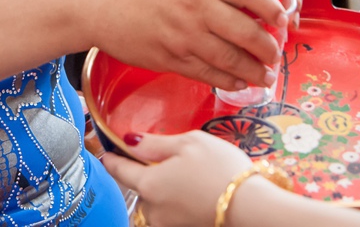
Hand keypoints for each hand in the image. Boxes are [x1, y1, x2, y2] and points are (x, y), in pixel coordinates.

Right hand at [86, 0, 290, 91]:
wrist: (94, 5)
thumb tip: (243, 4)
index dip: (273, 6)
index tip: (284, 16)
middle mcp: (194, 9)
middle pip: (247, 32)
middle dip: (268, 47)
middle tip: (276, 54)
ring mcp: (183, 38)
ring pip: (231, 60)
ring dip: (254, 71)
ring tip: (266, 75)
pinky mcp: (170, 60)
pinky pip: (208, 75)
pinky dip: (229, 81)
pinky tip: (239, 83)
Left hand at [103, 131, 251, 226]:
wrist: (253, 209)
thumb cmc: (222, 171)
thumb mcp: (189, 143)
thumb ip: (154, 142)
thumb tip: (129, 140)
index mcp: (148, 183)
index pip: (119, 169)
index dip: (112, 159)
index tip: (107, 154)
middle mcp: (153, 209)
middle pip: (140, 188)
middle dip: (148, 175)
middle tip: (168, 162)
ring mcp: (168, 224)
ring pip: (156, 204)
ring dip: (164, 191)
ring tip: (188, 178)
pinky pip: (171, 214)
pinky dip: (178, 203)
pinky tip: (195, 193)